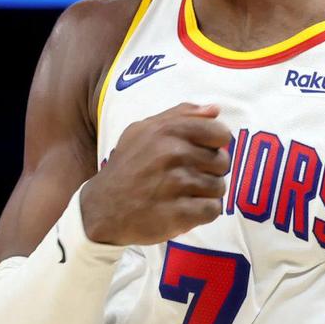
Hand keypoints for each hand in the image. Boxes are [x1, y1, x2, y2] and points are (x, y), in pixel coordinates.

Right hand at [80, 103, 230, 244]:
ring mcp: (175, 184)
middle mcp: (173, 153)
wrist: (101, 208)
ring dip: (205, 193)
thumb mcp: (145, 130)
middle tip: (187, 177)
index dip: (215, 145)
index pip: (221, 133)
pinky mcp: (177, 214)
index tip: (200, 153)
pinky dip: (203, 212)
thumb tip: (215, 110)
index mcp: (169, 130)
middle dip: (210, 171)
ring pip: (219, 187)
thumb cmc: (129, 165)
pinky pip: (213, 210)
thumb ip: (182, 115)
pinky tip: (185, 209)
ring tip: (183, 194)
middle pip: (223, 162)